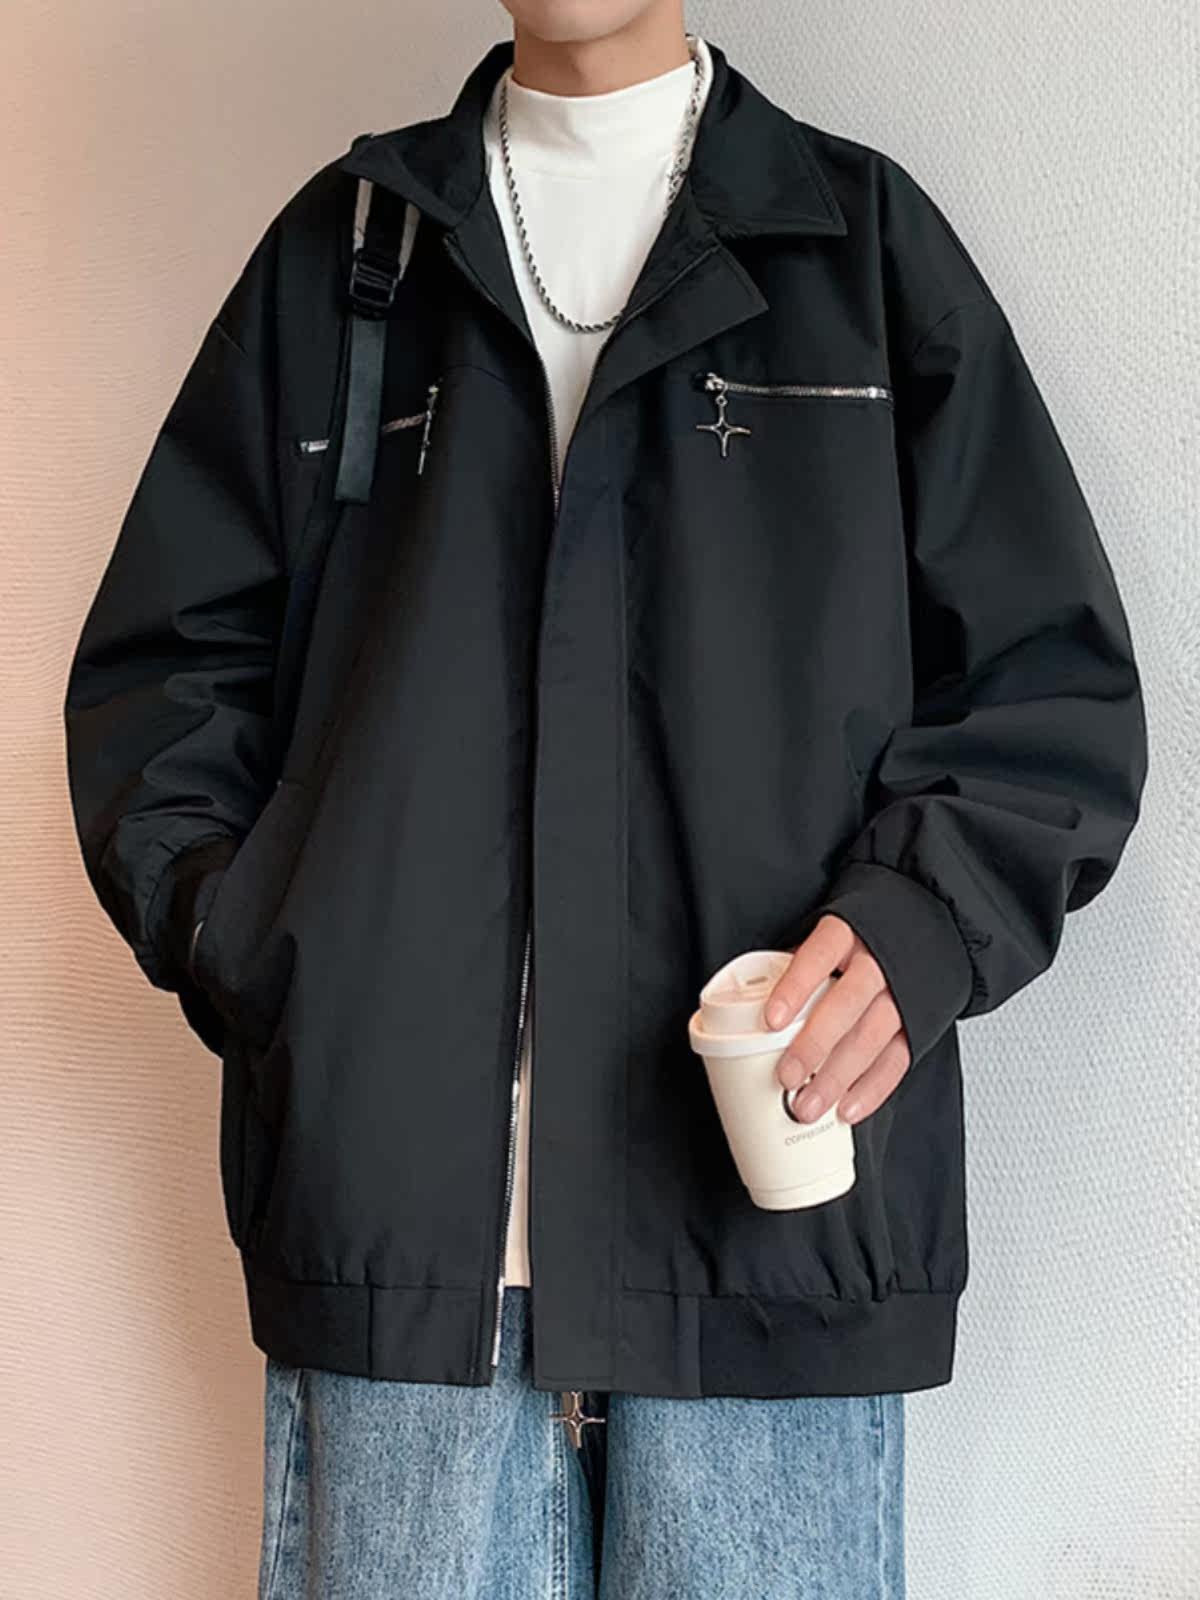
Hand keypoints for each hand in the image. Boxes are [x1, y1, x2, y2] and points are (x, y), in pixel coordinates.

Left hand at [764, 915, 910, 1126]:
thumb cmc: (855, 943)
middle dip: (815, 1044)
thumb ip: (794, 967)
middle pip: (847, 1003)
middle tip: (786, 1076)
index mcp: (846, 934)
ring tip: (808, 1105)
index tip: (771, 1020)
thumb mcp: (823, 939)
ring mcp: (902, 994)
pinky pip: (898, 1060)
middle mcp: (878, 962)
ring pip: (872, 1037)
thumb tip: (742, 1009)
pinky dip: (872, 1089)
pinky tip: (847, 1109)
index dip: (795, 987)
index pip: (819, 954)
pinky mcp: (919, 1024)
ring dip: (838, 1077)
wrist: (919, 932)